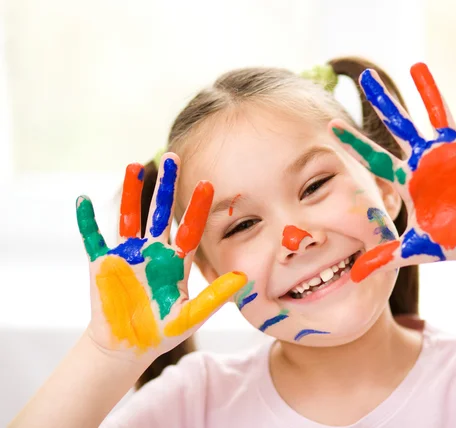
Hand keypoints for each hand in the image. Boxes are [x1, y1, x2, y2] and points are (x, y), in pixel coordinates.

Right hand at [76, 153, 246, 358]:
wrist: (129, 346)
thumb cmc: (163, 332)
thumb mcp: (191, 316)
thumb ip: (214, 297)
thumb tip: (243, 279)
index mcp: (175, 261)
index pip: (189, 229)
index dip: (197, 208)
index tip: (207, 184)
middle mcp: (153, 251)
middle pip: (160, 213)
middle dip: (166, 186)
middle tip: (173, 157)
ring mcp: (128, 254)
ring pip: (130, 217)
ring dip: (130, 193)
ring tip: (133, 166)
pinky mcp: (102, 263)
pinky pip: (93, 238)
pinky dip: (87, 221)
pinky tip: (83, 200)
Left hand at [330, 63, 455, 281]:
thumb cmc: (449, 240)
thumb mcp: (414, 249)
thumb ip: (385, 257)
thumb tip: (355, 275)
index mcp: (407, 179)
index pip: (374, 158)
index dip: (354, 143)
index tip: (331, 126)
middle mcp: (424, 160)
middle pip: (398, 126)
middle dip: (382, 102)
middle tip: (364, 76)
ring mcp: (451, 152)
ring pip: (436, 115)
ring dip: (428, 92)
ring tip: (416, 66)